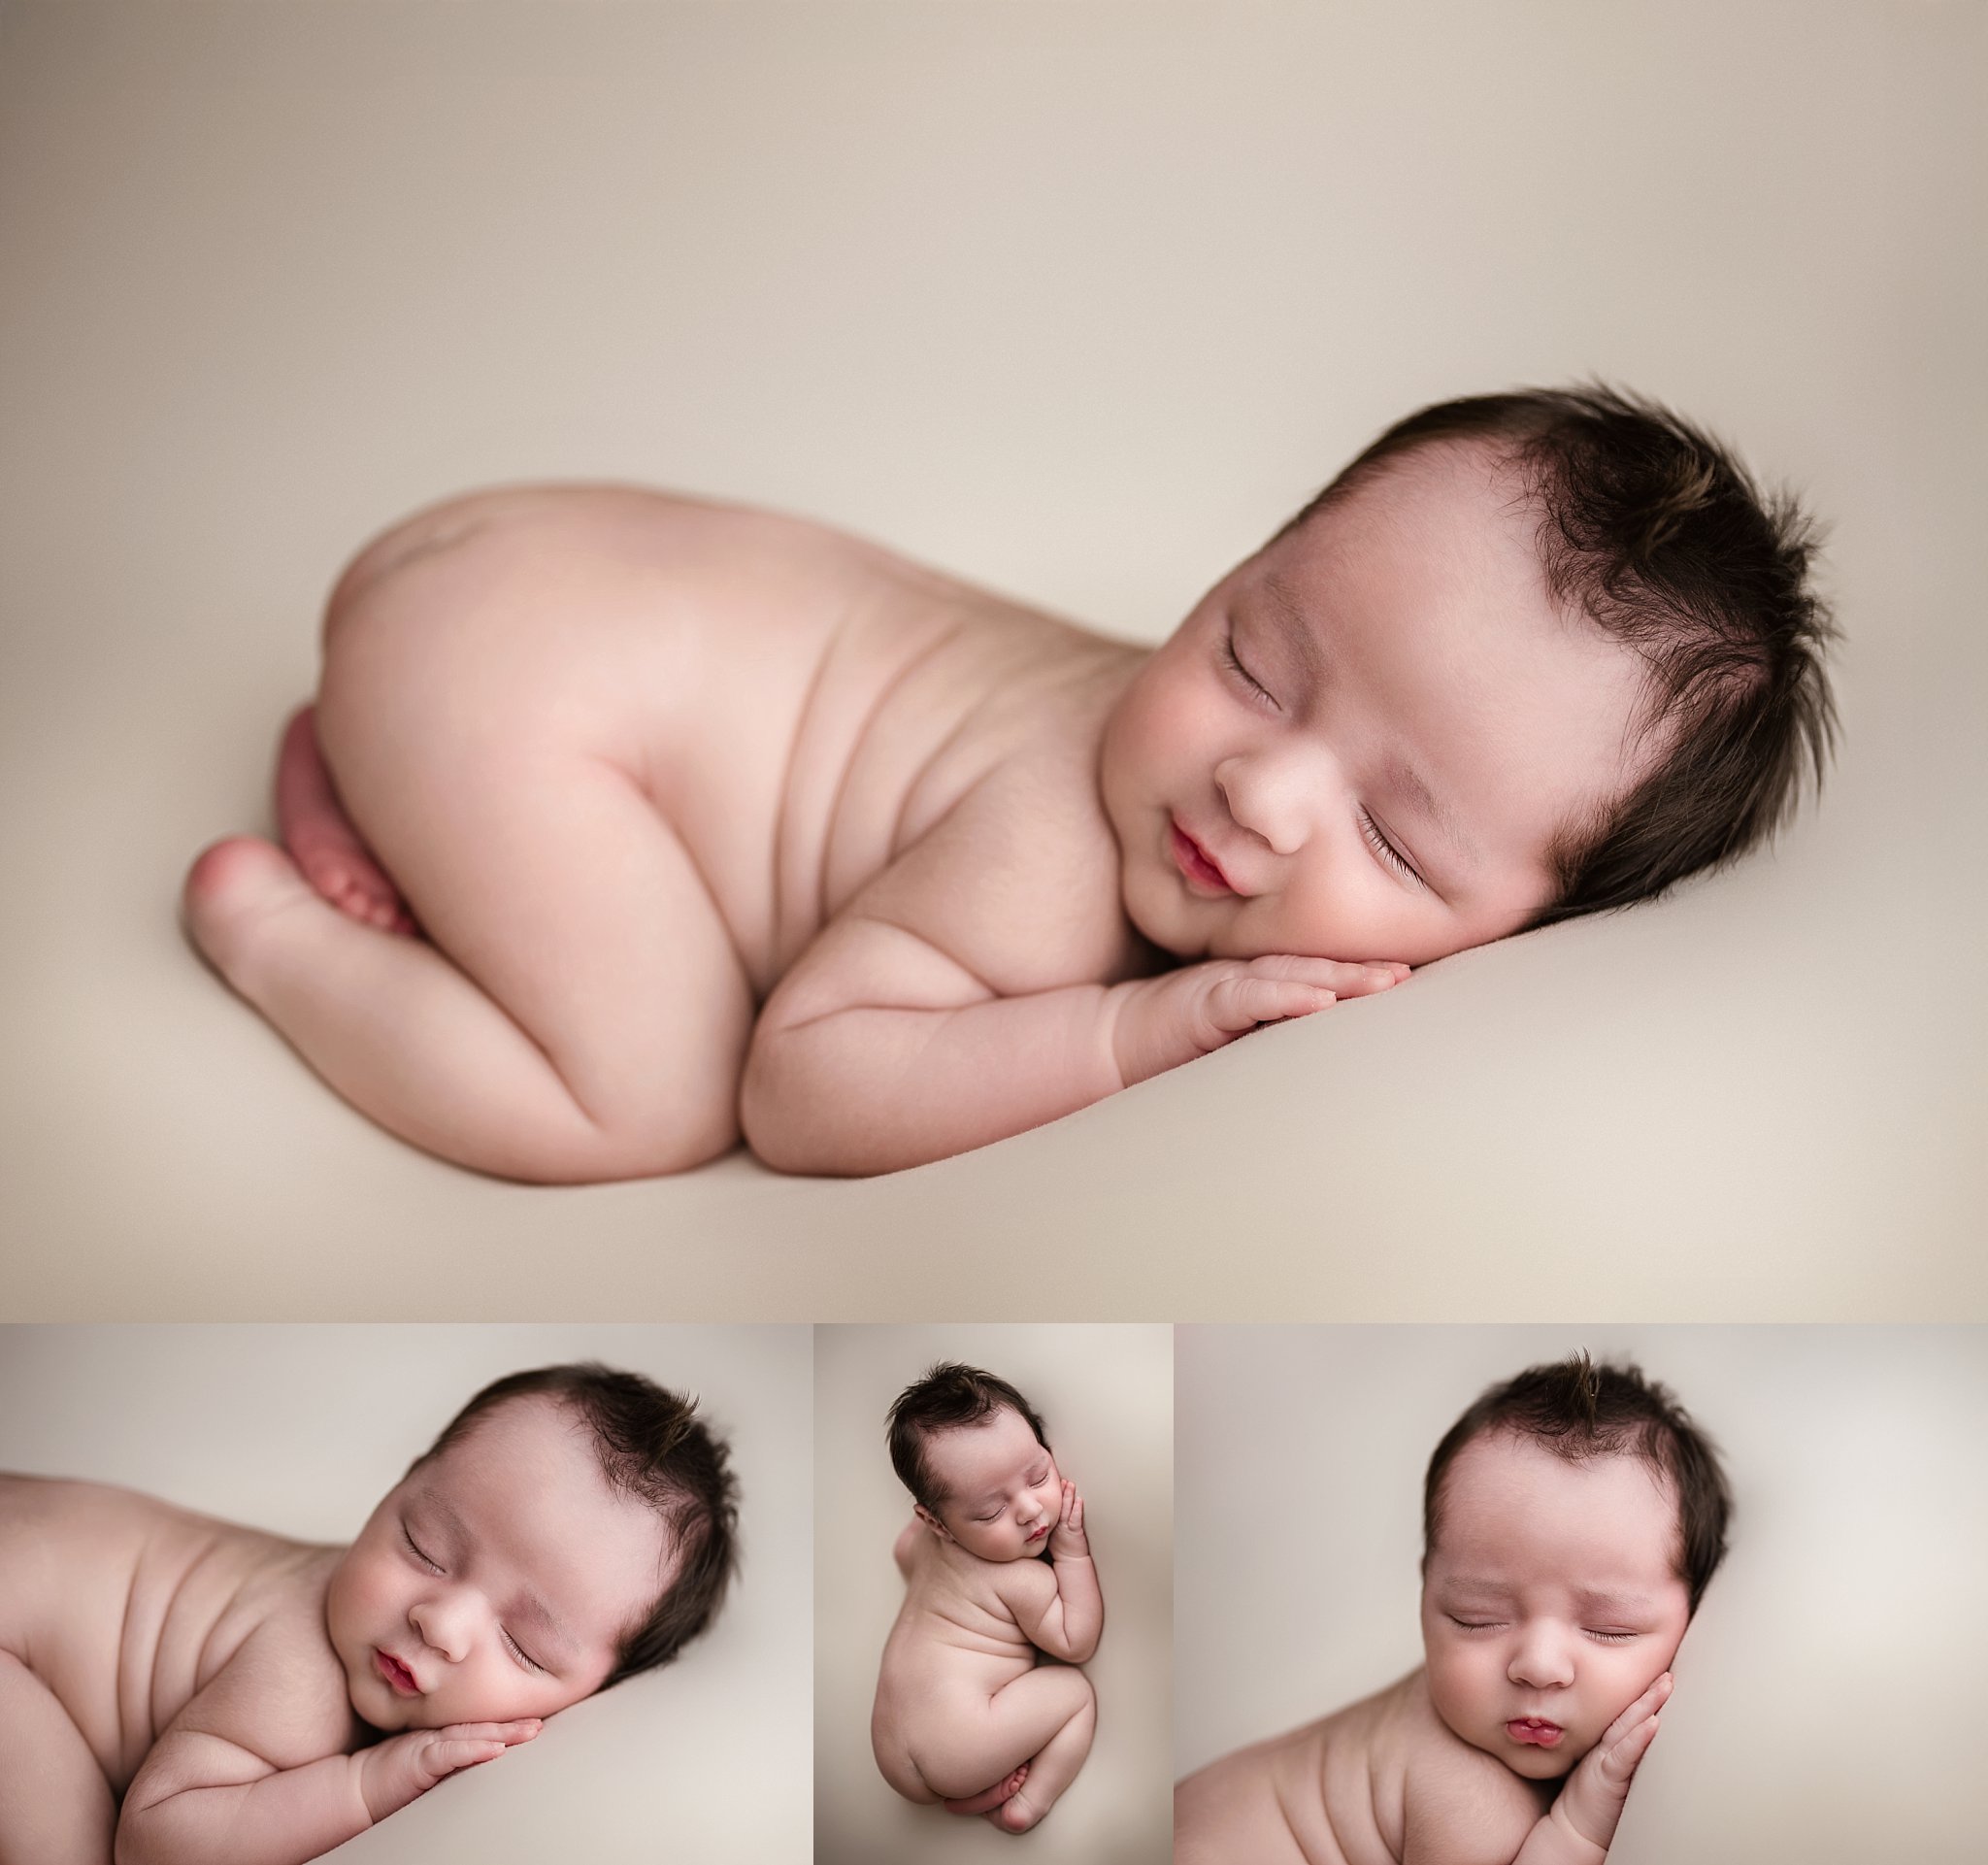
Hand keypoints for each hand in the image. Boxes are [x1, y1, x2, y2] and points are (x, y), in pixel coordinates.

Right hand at [358, 1719, 540, 1822]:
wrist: (358, 1788)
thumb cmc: (393, 1778)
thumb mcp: (429, 1768)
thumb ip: (452, 1759)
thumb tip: (485, 1763)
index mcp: (446, 1738)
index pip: (483, 1728)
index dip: (508, 1725)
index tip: (536, 1723)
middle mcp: (442, 1736)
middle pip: (485, 1727)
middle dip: (515, 1726)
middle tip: (542, 1724)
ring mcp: (432, 1744)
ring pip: (474, 1734)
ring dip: (504, 1733)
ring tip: (531, 1731)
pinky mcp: (421, 1757)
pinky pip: (451, 1752)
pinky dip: (474, 1749)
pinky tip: (494, 1748)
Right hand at [1047, 1479, 1089, 1558]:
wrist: (1069, 1561)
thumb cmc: (1062, 1547)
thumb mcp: (1050, 1533)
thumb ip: (1047, 1521)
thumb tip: (1045, 1507)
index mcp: (1050, 1522)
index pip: (1050, 1505)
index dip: (1052, 1494)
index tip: (1050, 1481)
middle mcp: (1056, 1523)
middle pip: (1057, 1504)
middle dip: (1059, 1491)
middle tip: (1058, 1478)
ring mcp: (1065, 1527)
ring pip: (1066, 1509)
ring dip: (1068, 1496)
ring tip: (1068, 1484)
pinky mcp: (1074, 1532)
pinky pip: (1075, 1519)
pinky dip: (1077, 1509)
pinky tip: (1078, 1500)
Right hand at [1106, 955, 1407, 1088]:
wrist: (1114, 1042)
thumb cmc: (1177, 1044)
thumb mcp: (1236, 1042)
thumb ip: (1274, 1037)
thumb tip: (1328, 1062)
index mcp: (1262, 985)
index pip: (1321, 976)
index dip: (1362, 975)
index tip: (1409, 978)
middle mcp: (1251, 977)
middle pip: (1319, 969)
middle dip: (1367, 971)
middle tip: (1410, 975)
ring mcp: (1229, 985)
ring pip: (1295, 975)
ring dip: (1343, 978)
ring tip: (1387, 980)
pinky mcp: (1206, 1002)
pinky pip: (1252, 996)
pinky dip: (1287, 996)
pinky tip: (1322, 1001)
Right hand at [1552, 1673, 1672, 1852]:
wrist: (1575, 1826)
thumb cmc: (1599, 1801)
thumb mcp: (1618, 1773)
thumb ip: (1631, 1755)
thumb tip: (1657, 1740)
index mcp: (1613, 1743)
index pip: (1632, 1714)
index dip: (1647, 1695)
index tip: (1664, 1675)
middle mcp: (1610, 1745)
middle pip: (1633, 1712)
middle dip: (1651, 1691)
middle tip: (1668, 1673)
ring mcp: (1606, 1756)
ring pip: (1629, 1725)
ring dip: (1648, 1704)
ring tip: (1665, 1686)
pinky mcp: (1606, 1774)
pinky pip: (1624, 1752)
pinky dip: (1638, 1737)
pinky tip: (1651, 1723)